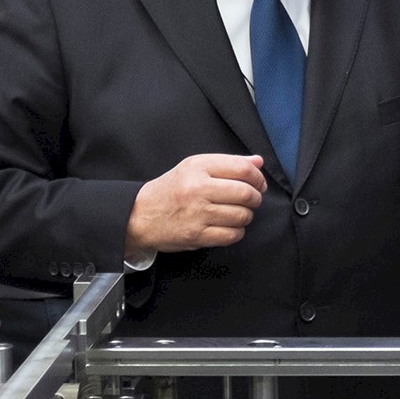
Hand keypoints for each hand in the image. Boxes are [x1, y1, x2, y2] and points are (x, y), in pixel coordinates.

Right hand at [128, 152, 265, 253]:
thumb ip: (228, 163)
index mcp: (198, 167)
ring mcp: (197, 214)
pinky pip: (232, 235)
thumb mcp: (194, 167)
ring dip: (246, 215)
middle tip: (252, 200)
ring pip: (241, 215)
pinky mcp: (197, 235)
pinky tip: (229, 226)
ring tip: (238, 213)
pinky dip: (237, 231)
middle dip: (255, 198)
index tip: (259, 183)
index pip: (242, 168)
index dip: (258, 177)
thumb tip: (258, 162)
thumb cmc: (171, 190)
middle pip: (245, 193)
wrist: (140, 215)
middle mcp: (198, 189)